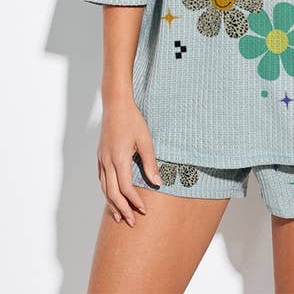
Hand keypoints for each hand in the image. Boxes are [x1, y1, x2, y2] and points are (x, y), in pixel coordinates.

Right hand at [97, 98, 162, 225]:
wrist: (116, 105)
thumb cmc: (133, 120)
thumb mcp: (146, 140)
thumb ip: (150, 163)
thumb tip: (158, 183)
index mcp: (119, 159)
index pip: (125, 188)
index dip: (134, 201)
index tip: (144, 210)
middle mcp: (107, 162)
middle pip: (112, 193)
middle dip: (122, 209)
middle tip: (132, 222)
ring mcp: (102, 159)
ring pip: (104, 188)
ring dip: (112, 204)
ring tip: (119, 216)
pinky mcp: (100, 156)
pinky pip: (102, 179)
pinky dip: (107, 191)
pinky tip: (112, 196)